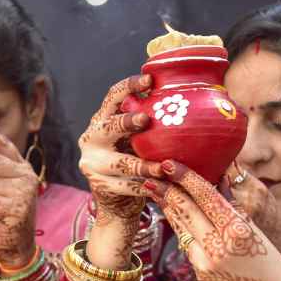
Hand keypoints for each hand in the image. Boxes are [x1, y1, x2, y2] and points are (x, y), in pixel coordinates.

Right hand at [78, 75, 163, 263]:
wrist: (117, 202)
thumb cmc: (135, 160)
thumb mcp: (138, 139)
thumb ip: (150, 123)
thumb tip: (188, 99)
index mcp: (102, 120)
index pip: (112, 97)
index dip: (129, 86)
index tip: (149, 79)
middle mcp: (92, 138)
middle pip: (109, 126)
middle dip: (126, 122)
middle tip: (146, 120)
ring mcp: (92, 163)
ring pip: (119, 162)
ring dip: (142, 164)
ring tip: (163, 168)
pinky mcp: (100, 186)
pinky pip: (125, 186)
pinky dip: (144, 186)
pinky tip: (160, 187)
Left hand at [142, 161, 280, 280]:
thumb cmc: (272, 265)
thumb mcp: (257, 233)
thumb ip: (233, 209)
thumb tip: (218, 182)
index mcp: (237, 231)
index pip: (206, 197)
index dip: (186, 177)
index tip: (169, 163)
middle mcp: (218, 246)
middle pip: (186, 210)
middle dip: (167, 190)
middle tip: (151, 174)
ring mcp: (205, 263)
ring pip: (181, 227)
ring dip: (167, 207)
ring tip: (155, 189)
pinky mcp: (199, 274)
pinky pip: (187, 244)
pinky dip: (181, 227)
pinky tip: (174, 215)